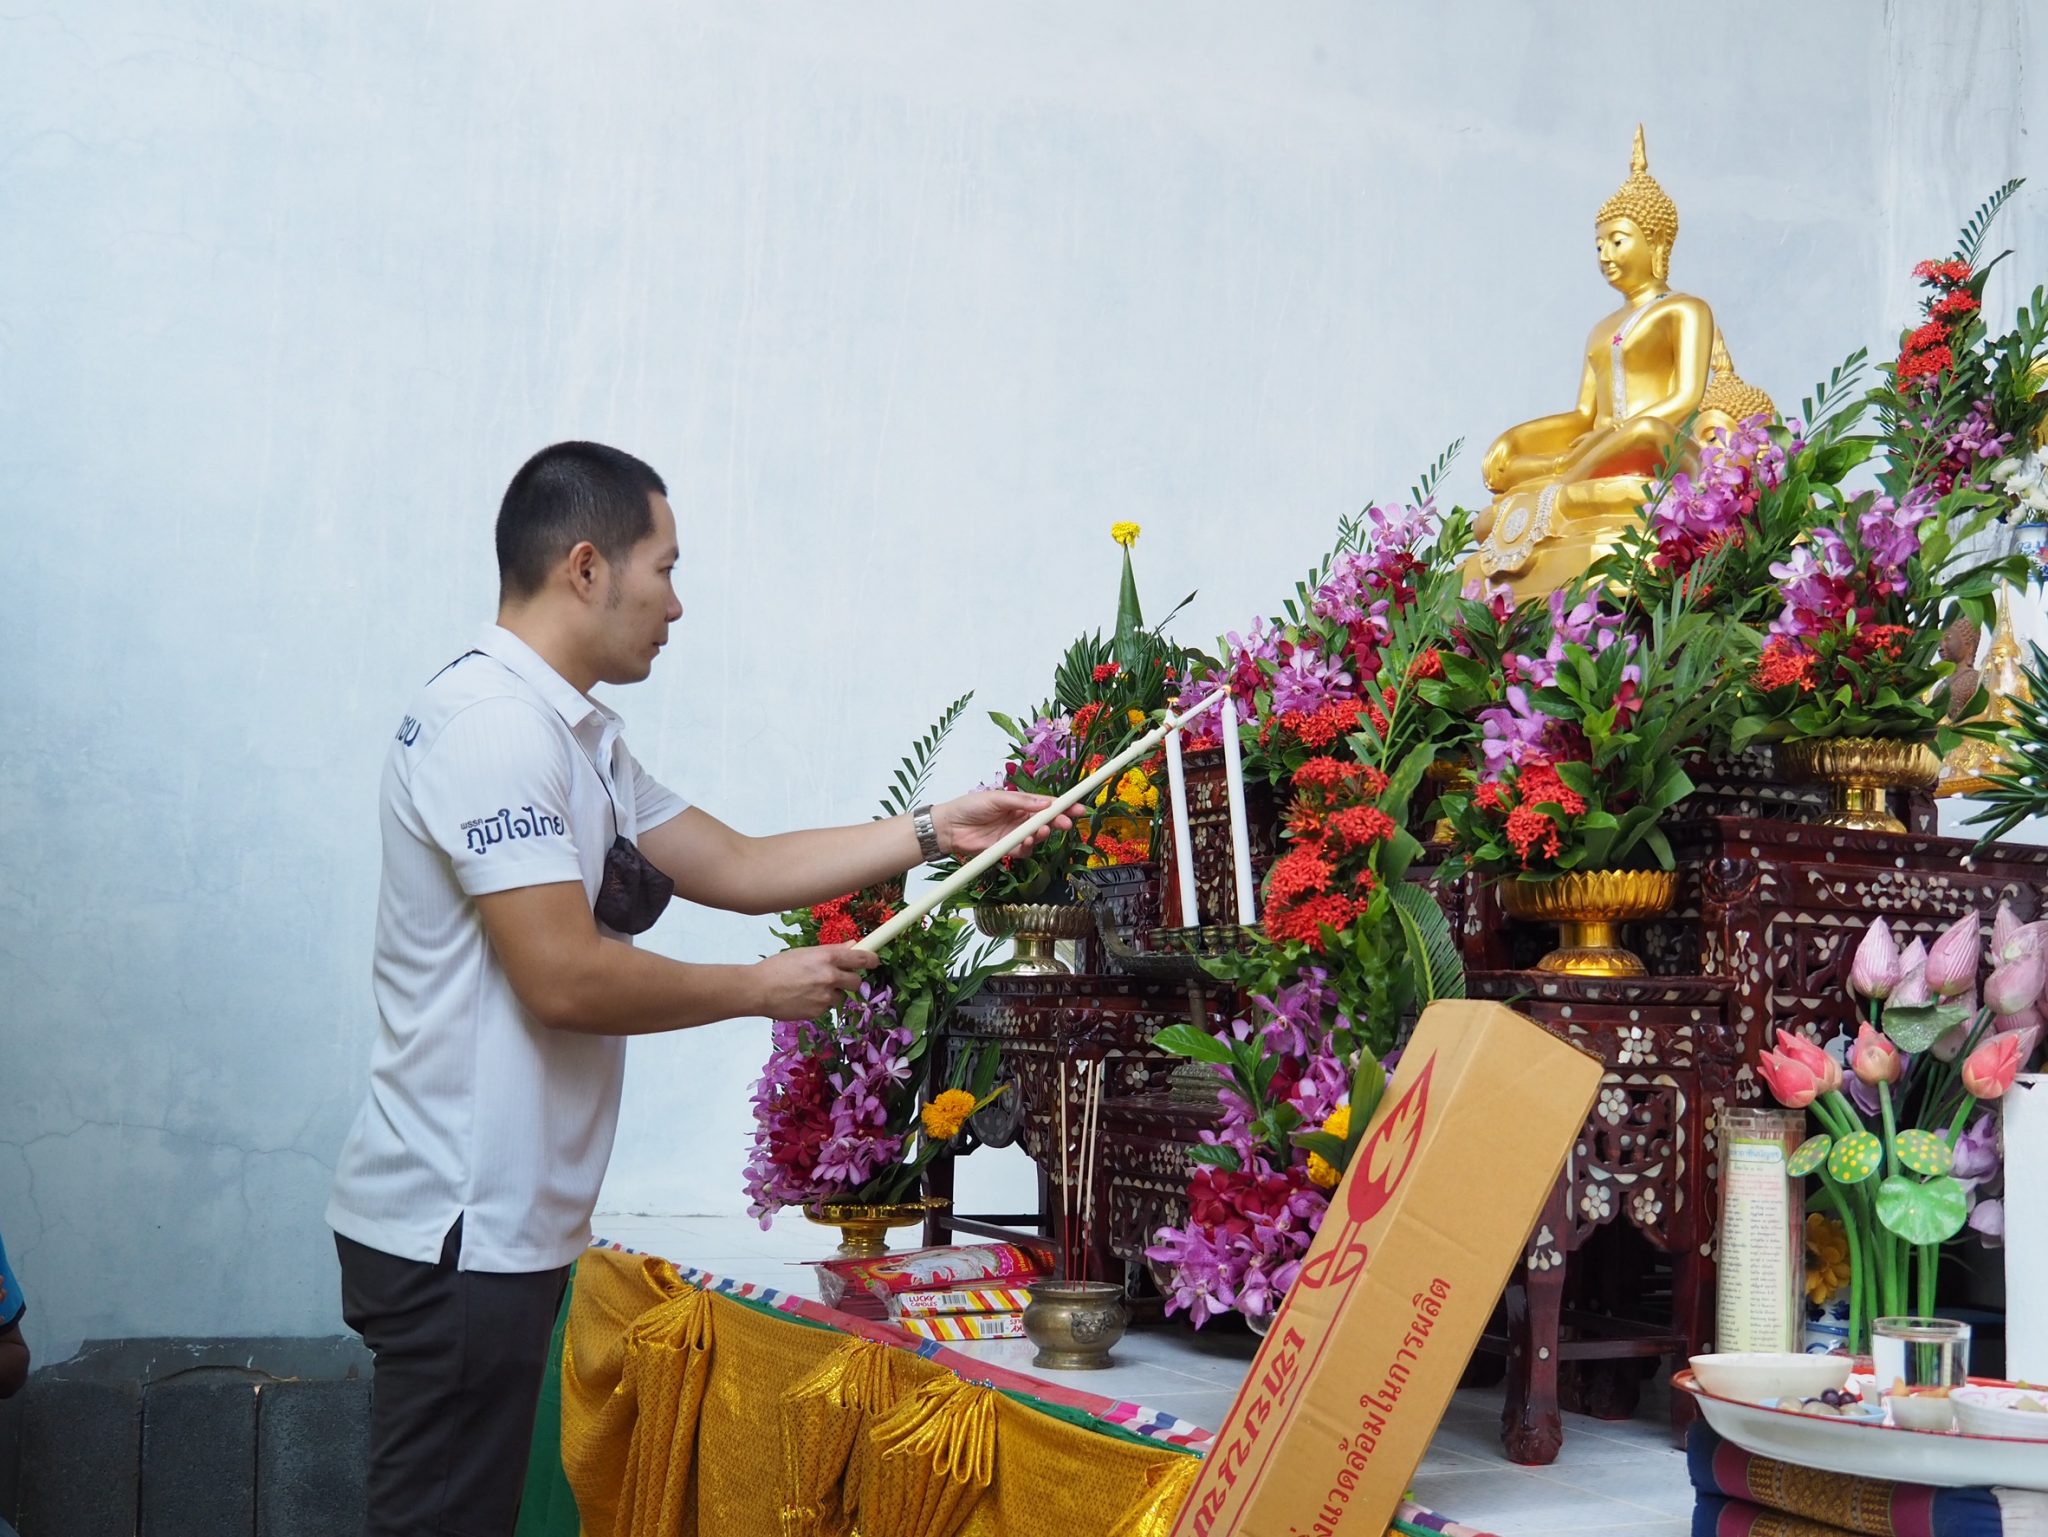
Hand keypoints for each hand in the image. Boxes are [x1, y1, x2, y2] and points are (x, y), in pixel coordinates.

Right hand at [752, 944, 878, 1019]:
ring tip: (809, 989)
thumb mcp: (805, 953)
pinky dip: (819, 1004)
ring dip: (831, 993)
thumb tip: (853, 946)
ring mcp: (825, 997)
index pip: (861, 959)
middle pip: (856, 981)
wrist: (758, 990)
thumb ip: (831, 951)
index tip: (875, 961)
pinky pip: (826, 1007)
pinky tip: (802, 998)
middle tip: (837, 978)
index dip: (872, 960)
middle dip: (850, 980)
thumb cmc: (777, 967)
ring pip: (840, 996)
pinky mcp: (818, 1012)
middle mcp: (830, 977)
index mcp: (827, 957)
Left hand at [934, 790, 1075, 859]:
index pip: (1046, 804)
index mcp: (1020, 803)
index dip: (1063, 806)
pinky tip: (1024, 843)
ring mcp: (1014, 835)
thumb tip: (1046, 803)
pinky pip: (1024, 851)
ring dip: (1041, 835)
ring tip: (1039, 832)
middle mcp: (1020, 819)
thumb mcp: (997, 798)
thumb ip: (1022, 801)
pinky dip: (1027, 848)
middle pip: (1046, 821)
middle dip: (1058, 822)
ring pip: (1037, 837)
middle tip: (1067, 824)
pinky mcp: (1007, 850)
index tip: (1078, 807)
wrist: (948, 827)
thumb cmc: (970, 806)